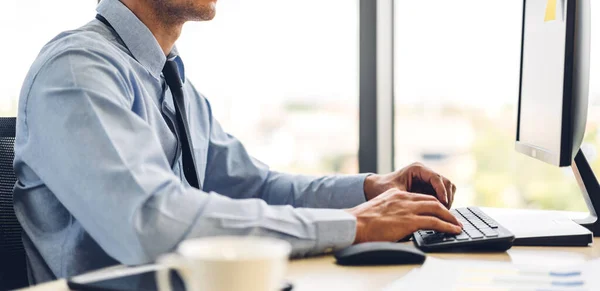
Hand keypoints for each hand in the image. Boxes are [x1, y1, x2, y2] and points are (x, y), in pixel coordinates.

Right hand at [346, 188, 461, 243]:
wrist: (354, 224)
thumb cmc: (361, 222)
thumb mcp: (378, 211)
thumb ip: (390, 213)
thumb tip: (395, 224)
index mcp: (396, 196)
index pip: (420, 197)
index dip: (432, 204)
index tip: (439, 211)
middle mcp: (404, 199)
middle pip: (431, 200)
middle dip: (445, 209)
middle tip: (453, 218)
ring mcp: (408, 209)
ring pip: (437, 209)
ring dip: (450, 218)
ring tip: (457, 225)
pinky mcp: (410, 221)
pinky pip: (435, 222)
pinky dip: (447, 226)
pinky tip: (453, 230)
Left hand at [364, 162, 455, 207]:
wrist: (375, 187)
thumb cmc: (383, 188)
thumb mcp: (396, 193)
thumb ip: (409, 199)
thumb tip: (423, 209)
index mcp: (417, 169)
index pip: (436, 178)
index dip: (442, 191)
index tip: (443, 204)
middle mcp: (425, 172)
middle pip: (446, 182)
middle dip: (447, 197)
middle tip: (444, 212)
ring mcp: (428, 179)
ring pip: (447, 188)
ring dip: (447, 200)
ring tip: (442, 213)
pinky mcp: (429, 187)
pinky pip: (442, 194)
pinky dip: (443, 202)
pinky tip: (437, 212)